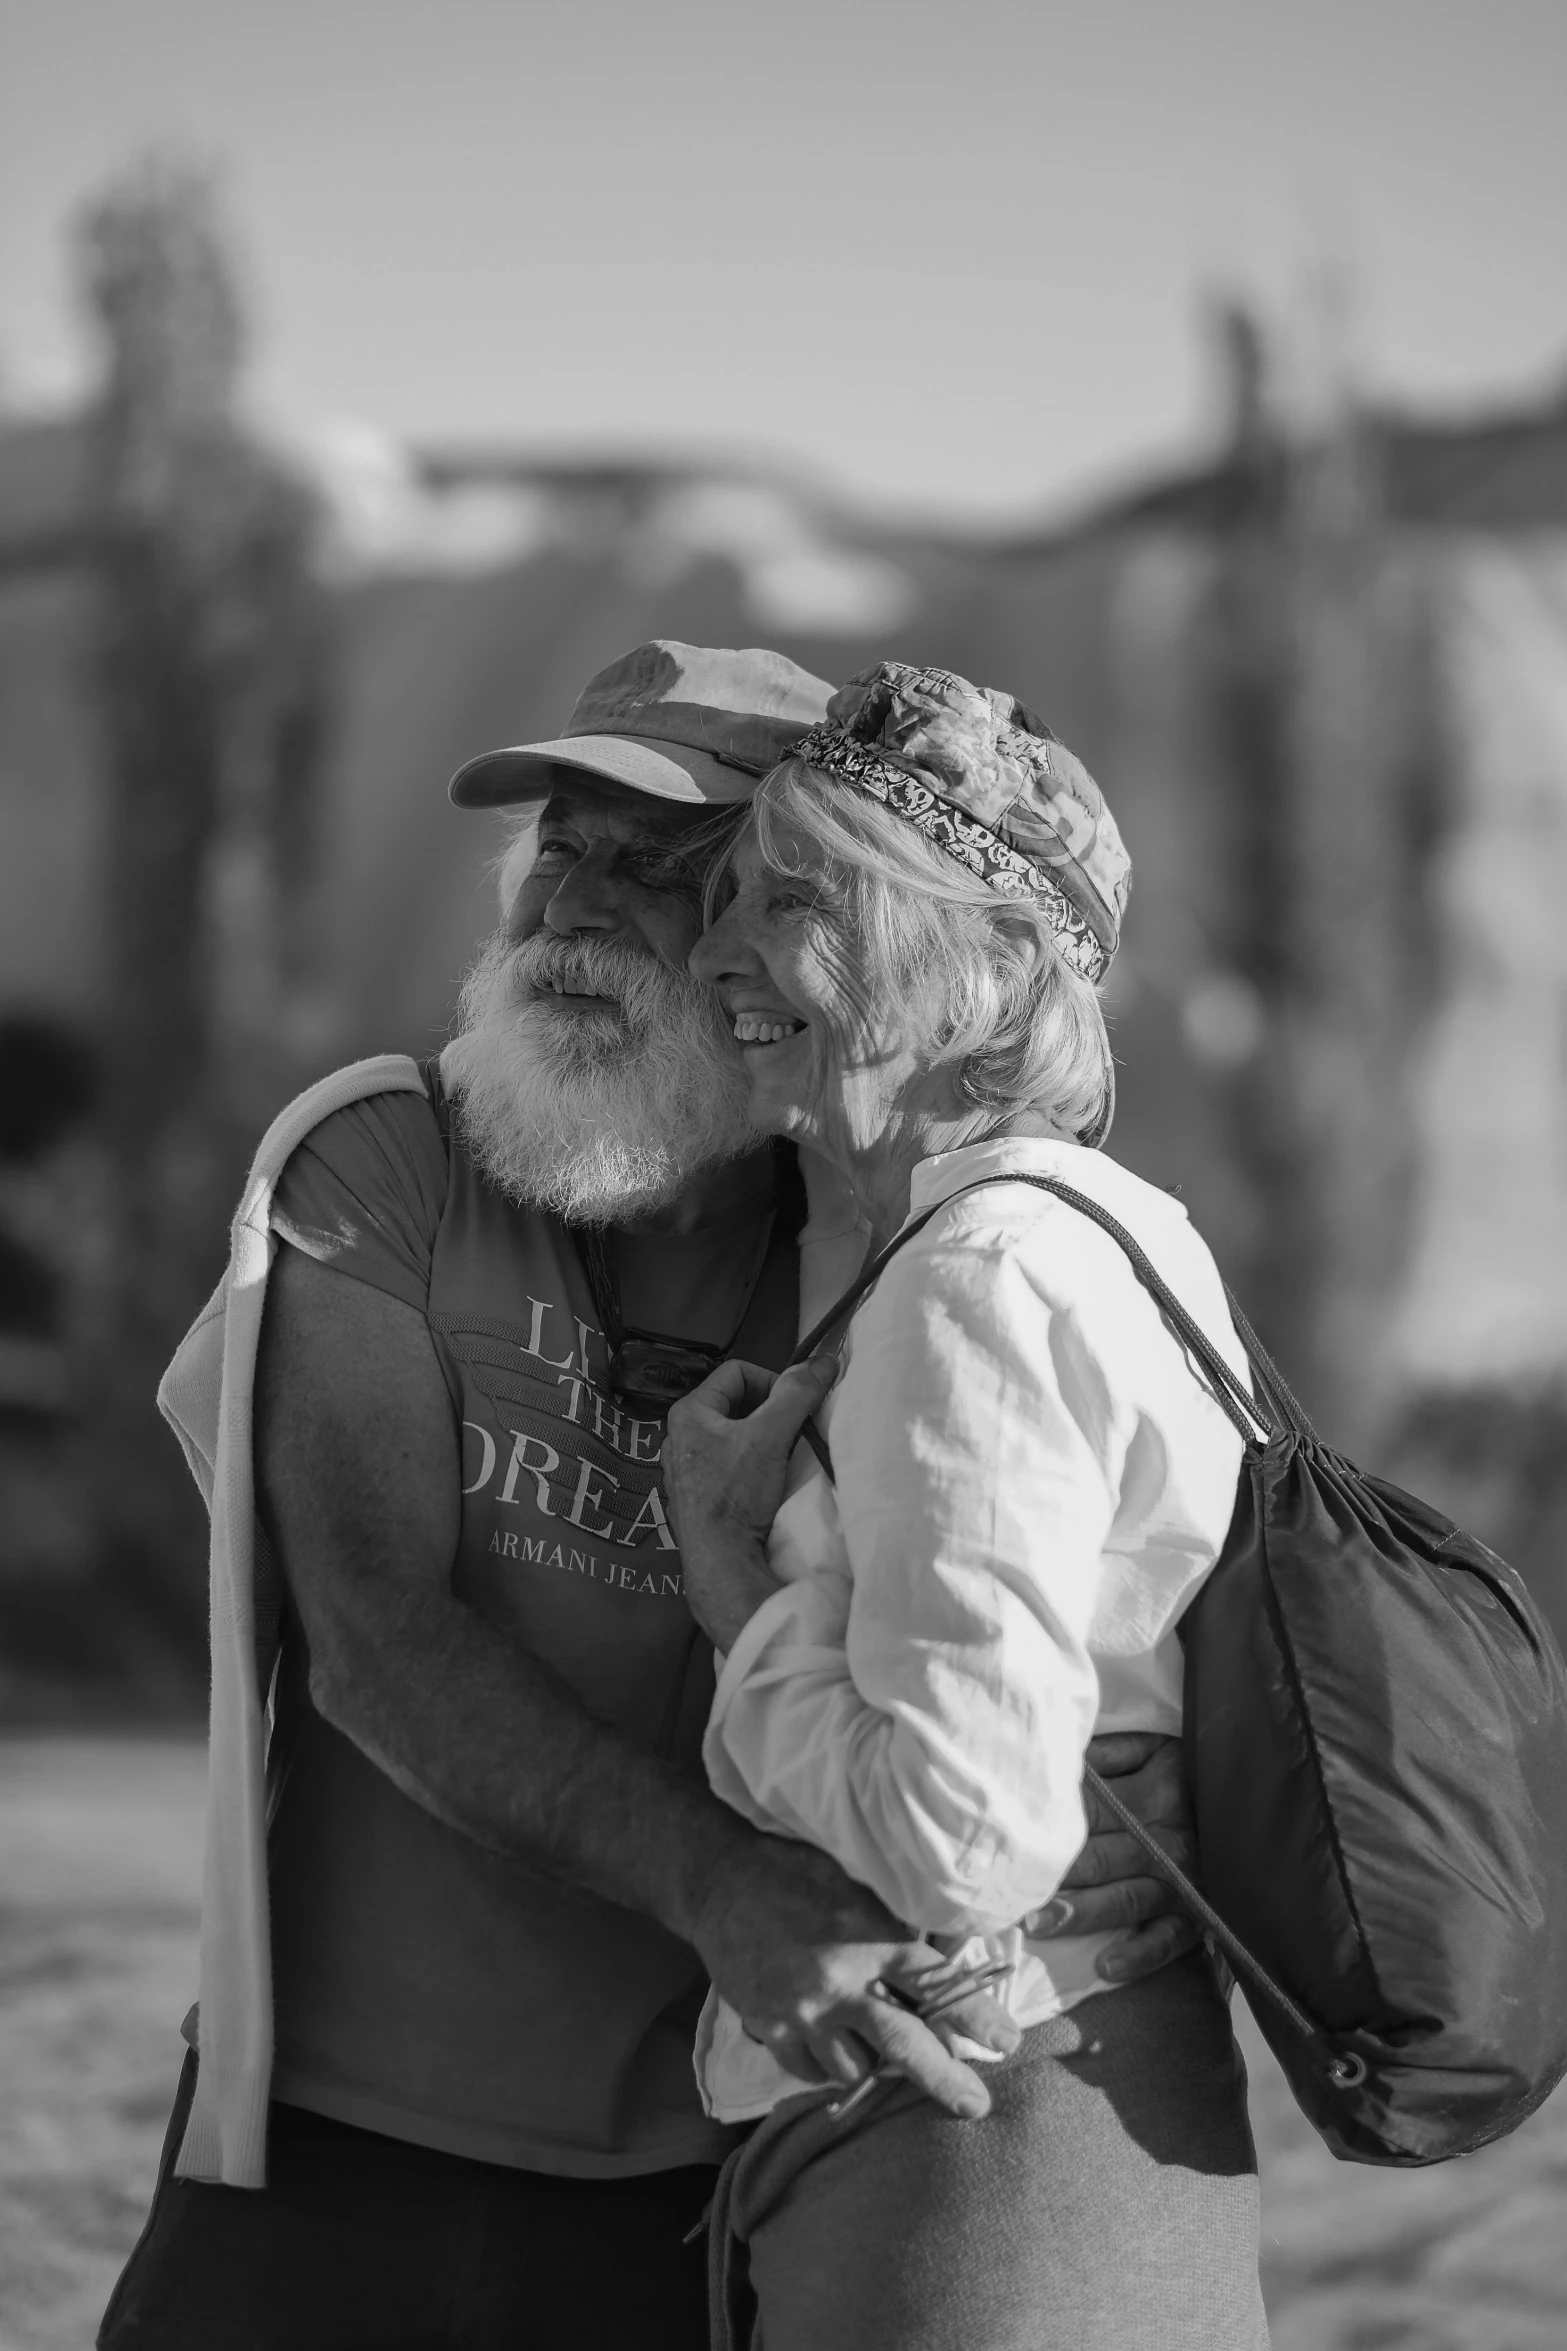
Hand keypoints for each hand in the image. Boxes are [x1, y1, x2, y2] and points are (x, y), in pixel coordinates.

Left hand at [664, 1354, 836, 1648]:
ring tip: (782, 1457)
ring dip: (761, 1440)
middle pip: (734, 1405)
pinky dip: (749, 1466)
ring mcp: (684, 1470)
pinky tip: (765, 1484)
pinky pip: (727, 1466)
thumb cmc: (737, 1493)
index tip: (795, 1406)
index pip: (736, 1373)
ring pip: (732, 1436)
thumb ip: (798, 1394)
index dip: (772, 1381)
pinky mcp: (695, 1497)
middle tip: (793, 1431)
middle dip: (768, 1413)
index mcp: (688, 1413)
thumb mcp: (771, 1436)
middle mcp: (679, 1437)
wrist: (720, 1561)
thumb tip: (825, 1361)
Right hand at [690, 1827, 1018, 2119]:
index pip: (937, 1985)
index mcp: (870, 1939)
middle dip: (945, 2079)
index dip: (977, 2016)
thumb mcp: (858, 1886)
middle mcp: (840, 1982)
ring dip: (875, 2066)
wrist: (720, 1881)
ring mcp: (801, 2012)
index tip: (1007, 2040)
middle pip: (904, 2045)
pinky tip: (837, 2053)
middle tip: (975, 2104)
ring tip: (886, 2060)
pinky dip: (829, 2067)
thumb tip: (941, 1967)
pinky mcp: (769, 2028)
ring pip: (854, 2068)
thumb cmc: (798, 1873)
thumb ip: (894, 1930)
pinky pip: (811, 2072)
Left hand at [1030, 1732, 1199, 1983]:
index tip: (1008, 1841)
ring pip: (1126, 1897)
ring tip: (1039, 1924)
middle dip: (1054, 1875)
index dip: (1048, 1825)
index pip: (1089, 1808)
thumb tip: (1060, 1759)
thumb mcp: (1156, 1747)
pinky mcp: (1200, 1912)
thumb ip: (1109, 1752)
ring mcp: (1182, 1879)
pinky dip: (1140, 1954)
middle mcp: (1163, 1838)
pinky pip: (1169, 1938)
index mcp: (1150, 1793)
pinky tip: (1105, 1967)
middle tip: (1008, 1891)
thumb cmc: (1192, 1773)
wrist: (1260, 1802)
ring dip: (1083, 1913)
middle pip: (1099, 1856)